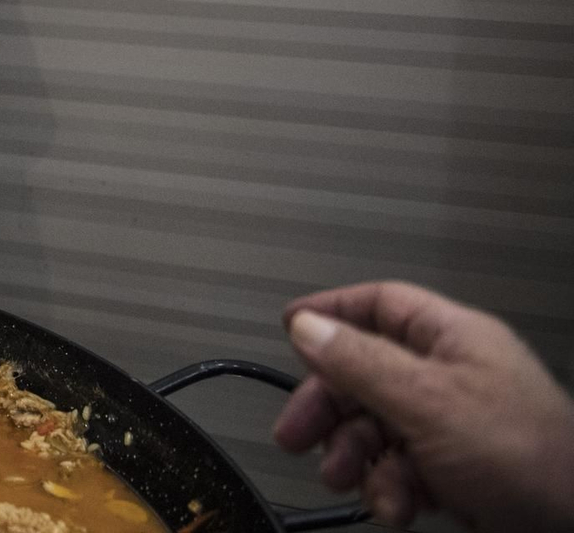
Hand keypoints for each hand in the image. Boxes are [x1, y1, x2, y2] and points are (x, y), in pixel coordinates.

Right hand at [273, 281, 573, 529]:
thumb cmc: (523, 457)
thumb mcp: (428, 401)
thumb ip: (362, 362)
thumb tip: (307, 325)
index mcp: (453, 340)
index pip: (381, 305)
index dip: (333, 313)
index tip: (290, 329)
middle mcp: (452, 377)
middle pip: (366, 373)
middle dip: (329, 408)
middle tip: (296, 436)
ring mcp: (455, 426)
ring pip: (378, 427)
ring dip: (355, 457)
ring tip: (346, 480)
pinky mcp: (457, 471)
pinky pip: (401, 468)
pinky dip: (388, 489)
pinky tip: (395, 507)